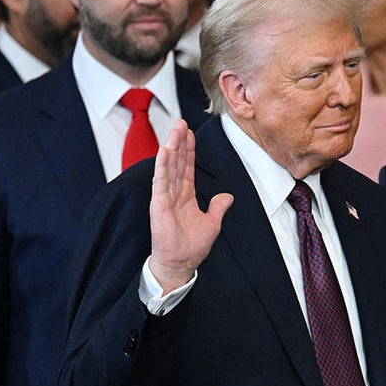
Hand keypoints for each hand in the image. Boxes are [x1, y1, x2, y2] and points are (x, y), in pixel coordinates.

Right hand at [149, 120, 232, 292]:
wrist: (180, 264)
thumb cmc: (192, 246)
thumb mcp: (212, 223)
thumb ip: (218, 207)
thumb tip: (227, 197)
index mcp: (186, 196)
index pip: (186, 167)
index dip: (189, 149)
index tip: (189, 132)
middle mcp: (174, 193)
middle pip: (176, 162)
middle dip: (179, 142)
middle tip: (180, 122)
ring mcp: (165, 198)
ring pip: (168, 167)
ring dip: (171, 148)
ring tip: (173, 130)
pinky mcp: (158, 205)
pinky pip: (160, 182)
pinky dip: (161, 166)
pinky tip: (163, 151)